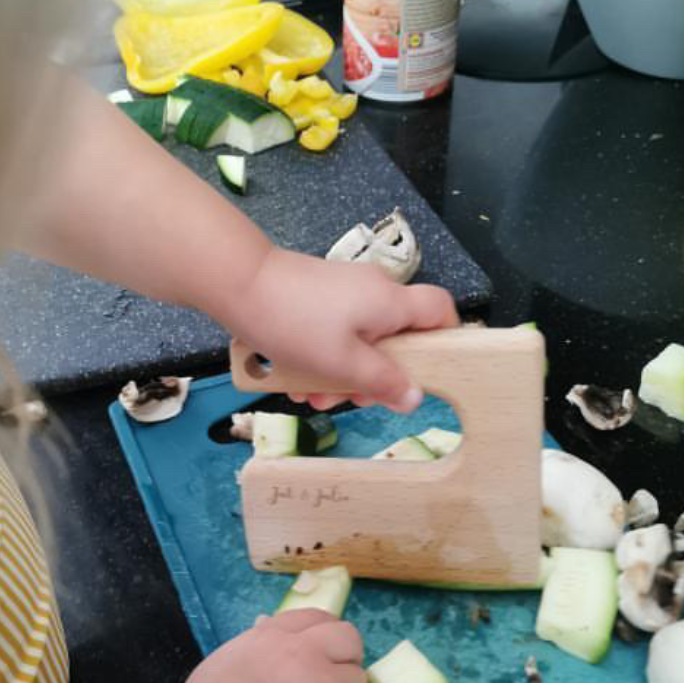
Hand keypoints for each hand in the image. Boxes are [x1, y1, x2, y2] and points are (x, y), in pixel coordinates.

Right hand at [167, 610, 369, 682]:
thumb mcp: (222, 664)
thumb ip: (252, 646)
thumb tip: (266, 629)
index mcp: (273, 637)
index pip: (314, 617)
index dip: (321, 631)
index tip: (321, 645)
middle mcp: (306, 655)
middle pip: (348, 638)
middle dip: (345, 653)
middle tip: (332, 674)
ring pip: (358, 679)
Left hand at [227, 248, 458, 411]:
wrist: (239, 284)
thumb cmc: (294, 321)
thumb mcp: (342, 363)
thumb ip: (382, 381)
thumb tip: (415, 397)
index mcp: (390, 302)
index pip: (441, 310)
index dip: (445, 339)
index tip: (427, 371)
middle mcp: (373, 291)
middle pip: (395, 339)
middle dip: (373, 376)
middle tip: (349, 398)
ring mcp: (344, 292)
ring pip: (359, 342)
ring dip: (339, 375)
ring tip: (310, 396)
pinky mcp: (318, 296)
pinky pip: (333, 334)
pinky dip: (320, 358)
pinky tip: (294, 379)